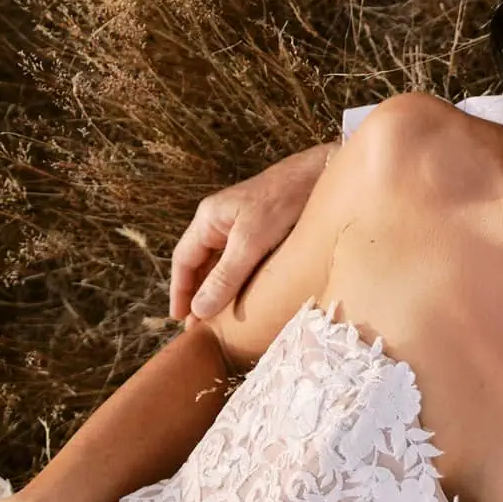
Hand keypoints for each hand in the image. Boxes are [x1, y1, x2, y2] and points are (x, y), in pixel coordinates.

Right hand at [169, 142, 332, 319]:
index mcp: (209, 219)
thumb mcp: (251, 242)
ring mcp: (242, 224)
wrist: (322, 173)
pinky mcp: (264, 230)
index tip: (180, 319)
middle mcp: (220, 221)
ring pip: (222, 263)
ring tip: (220, 319)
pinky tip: (246, 297)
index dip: (180, 291)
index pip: (184, 260)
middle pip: (200, 263)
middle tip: (199, 328)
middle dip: (198, 294)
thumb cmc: (284, 200)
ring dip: (219, 289)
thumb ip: (226, 276)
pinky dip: (239, 279)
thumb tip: (199, 310)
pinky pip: (243, 259)